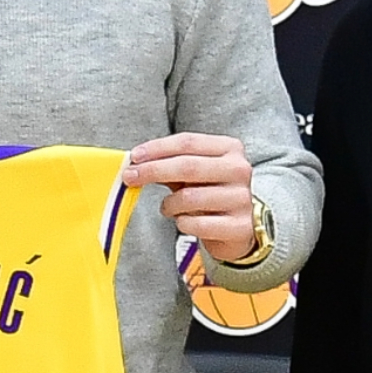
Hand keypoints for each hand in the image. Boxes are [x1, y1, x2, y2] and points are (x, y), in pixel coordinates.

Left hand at [123, 133, 255, 262]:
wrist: (238, 230)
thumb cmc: (210, 194)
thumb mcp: (193, 174)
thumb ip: (169, 164)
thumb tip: (136, 163)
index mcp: (230, 149)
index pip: (188, 142)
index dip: (157, 148)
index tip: (134, 156)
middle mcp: (239, 170)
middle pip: (187, 166)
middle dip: (153, 171)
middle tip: (130, 177)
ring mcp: (241, 199)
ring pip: (189, 198)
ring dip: (169, 204)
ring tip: (168, 207)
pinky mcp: (239, 227)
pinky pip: (196, 224)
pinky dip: (182, 223)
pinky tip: (184, 221)